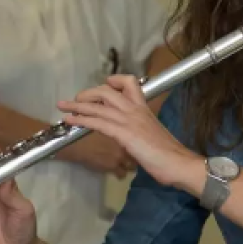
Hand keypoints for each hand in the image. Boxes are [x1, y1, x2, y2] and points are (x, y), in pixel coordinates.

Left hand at [57, 75, 199, 187]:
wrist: (179, 163)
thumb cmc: (170, 153)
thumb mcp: (154, 135)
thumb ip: (141, 131)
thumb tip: (133, 136)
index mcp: (144, 109)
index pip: (130, 83)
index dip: (115, 80)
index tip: (106, 84)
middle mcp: (135, 110)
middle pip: (107, 91)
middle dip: (88, 93)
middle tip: (77, 99)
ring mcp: (129, 120)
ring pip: (98, 106)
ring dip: (77, 105)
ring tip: (63, 106)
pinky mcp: (124, 133)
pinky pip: (98, 122)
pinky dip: (81, 119)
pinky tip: (71, 120)